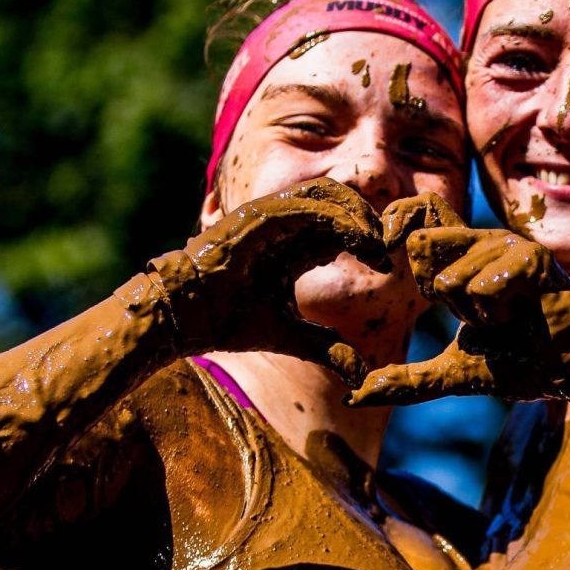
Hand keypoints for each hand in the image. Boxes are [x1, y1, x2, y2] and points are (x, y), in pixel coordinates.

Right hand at [147, 178, 390, 383]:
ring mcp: (270, 216)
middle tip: (384, 249)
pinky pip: (306, 204)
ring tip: (374, 241)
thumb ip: (324, 347)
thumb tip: (359, 374)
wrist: (184, 317)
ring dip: (356, 214)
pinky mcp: (259, 215)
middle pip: (338, 203)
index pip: (339, 227)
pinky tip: (354, 236)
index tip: (385, 265)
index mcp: (291, 246)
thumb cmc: (227, 322)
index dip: (366, 240)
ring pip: (326, 195)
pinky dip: (335, 215)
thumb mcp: (288, 336)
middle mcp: (283, 226)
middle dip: (366, 220)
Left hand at [348, 221, 569, 405]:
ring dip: (474, 313)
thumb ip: (407, 381)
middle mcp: (483, 243)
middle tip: (471, 313)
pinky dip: (496, 311)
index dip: (397, 221)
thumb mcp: (453, 373)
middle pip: (423, 243)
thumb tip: (355, 397)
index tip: (385, 248)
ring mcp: (508, 246)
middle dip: (436, 292)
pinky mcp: (532, 258)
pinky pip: (484, 284)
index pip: (422, 212)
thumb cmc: (521, 364)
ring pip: (452, 275)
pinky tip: (520, 314)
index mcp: (463, 260)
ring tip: (506, 318)